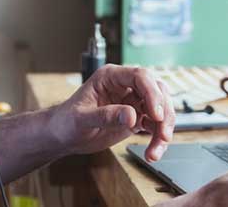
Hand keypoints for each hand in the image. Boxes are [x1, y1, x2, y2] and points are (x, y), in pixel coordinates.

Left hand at [47, 65, 174, 159]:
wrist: (63, 135)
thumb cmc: (66, 121)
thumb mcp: (81, 119)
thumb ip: (105, 116)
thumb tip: (131, 115)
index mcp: (110, 77)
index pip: (140, 76)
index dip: (152, 94)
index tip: (156, 115)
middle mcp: (125, 86)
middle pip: (157, 91)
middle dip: (164, 113)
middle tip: (163, 135)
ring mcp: (132, 101)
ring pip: (161, 109)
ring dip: (164, 129)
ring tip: (156, 150)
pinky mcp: (136, 117)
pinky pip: (155, 125)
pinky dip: (158, 138)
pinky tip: (153, 152)